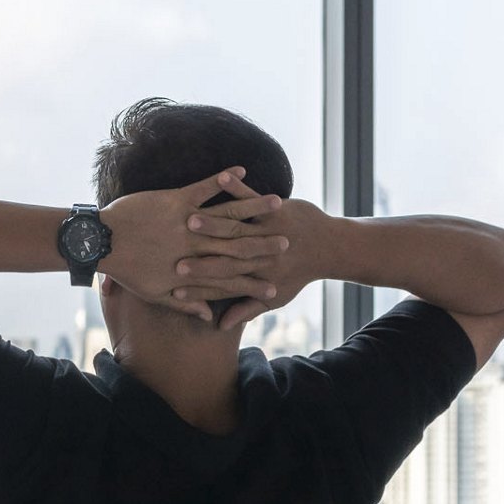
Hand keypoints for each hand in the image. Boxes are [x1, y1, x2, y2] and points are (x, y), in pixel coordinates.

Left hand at [99, 168, 290, 320]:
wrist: (99, 243)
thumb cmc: (124, 269)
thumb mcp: (155, 293)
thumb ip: (185, 303)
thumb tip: (208, 317)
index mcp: (191, 270)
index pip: (230, 278)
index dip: (254, 282)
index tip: (277, 285)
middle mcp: (195, 247)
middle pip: (237, 246)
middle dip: (265, 243)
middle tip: (288, 241)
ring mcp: (186, 222)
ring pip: (227, 215)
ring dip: (253, 207)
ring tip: (278, 201)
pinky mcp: (175, 200)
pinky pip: (203, 187)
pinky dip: (222, 179)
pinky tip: (239, 169)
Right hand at [178, 194, 330, 329]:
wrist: (330, 247)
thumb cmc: (297, 273)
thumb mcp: (273, 297)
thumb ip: (245, 310)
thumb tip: (220, 326)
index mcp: (258, 276)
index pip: (222, 283)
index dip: (199, 285)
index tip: (175, 285)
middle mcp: (262, 254)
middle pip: (225, 255)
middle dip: (198, 256)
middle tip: (173, 257)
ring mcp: (268, 229)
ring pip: (236, 226)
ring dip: (213, 221)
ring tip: (189, 218)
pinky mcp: (274, 210)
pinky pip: (251, 196)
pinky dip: (237, 186)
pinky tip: (222, 177)